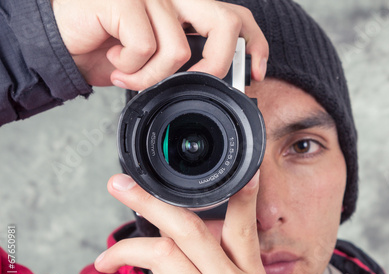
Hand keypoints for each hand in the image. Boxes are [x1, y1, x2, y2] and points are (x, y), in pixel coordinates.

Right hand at [52, 0, 267, 89]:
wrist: (61, 46)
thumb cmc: (107, 50)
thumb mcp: (157, 60)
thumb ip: (188, 60)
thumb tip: (220, 79)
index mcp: (186, 8)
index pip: (236, 16)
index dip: (256, 43)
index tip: (257, 72)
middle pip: (225, 23)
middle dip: (217, 64)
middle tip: (195, 80)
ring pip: (179, 48)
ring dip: (153, 76)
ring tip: (129, 73)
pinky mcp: (124, 0)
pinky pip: (145, 47)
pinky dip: (132, 70)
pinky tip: (114, 61)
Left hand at [94, 172, 267, 273]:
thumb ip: (223, 270)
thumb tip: (181, 240)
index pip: (245, 229)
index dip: (243, 197)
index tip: (242, 172)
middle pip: (187, 229)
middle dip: (149, 201)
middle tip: (121, 186)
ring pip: (158, 254)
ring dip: (122, 253)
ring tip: (106, 261)